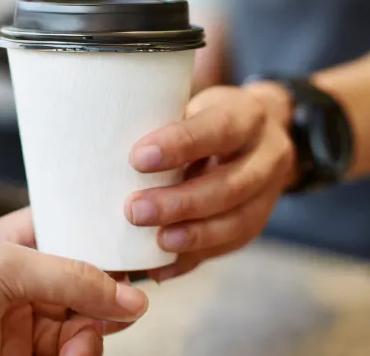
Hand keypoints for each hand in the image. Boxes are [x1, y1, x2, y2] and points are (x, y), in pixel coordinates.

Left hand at [0, 209, 148, 355]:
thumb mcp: (6, 268)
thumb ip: (71, 278)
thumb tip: (127, 294)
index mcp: (17, 241)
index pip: (74, 232)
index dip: (106, 243)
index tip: (137, 256)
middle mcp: (25, 280)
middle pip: (89, 285)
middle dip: (107, 298)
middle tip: (122, 308)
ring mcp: (25, 322)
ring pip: (85, 326)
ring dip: (93, 336)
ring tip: (82, 346)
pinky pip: (69, 355)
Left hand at [123, 84, 296, 280]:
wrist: (260, 131)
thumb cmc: (208, 114)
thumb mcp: (193, 101)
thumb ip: (162, 119)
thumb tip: (101, 141)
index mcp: (248, 115)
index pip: (219, 129)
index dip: (182, 145)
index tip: (138, 158)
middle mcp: (267, 154)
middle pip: (230, 185)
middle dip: (181, 202)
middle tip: (134, 210)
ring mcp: (269, 194)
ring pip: (236, 222)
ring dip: (192, 236)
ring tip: (154, 242)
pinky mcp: (256, 223)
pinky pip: (226, 247)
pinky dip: (191, 259)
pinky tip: (160, 268)